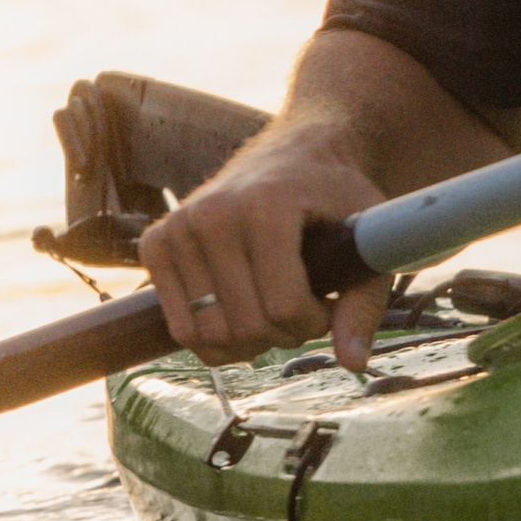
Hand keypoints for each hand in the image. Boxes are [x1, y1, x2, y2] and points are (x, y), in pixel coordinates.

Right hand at [140, 119, 391, 372]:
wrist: (292, 156)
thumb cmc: (333, 198)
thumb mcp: (364, 239)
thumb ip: (363, 304)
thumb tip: (354, 364)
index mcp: (265, 207)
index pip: (283, 307)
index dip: (314, 322)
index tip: (326, 303)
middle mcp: (213, 215)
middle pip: (246, 326)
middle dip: (283, 333)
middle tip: (300, 307)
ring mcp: (178, 228)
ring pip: (208, 335)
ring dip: (247, 342)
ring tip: (270, 309)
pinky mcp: (156, 243)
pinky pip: (180, 328)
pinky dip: (213, 337)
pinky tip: (238, 311)